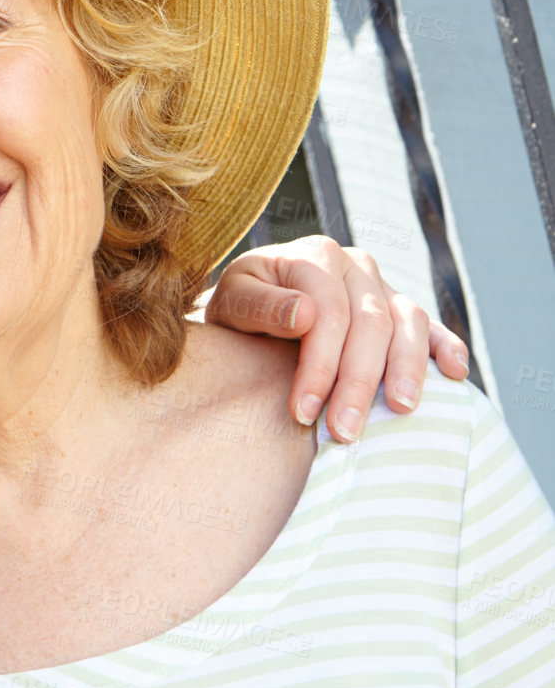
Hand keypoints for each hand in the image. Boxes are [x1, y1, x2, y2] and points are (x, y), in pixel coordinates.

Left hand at [206, 235, 469, 442]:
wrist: (250, 307)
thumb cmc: (238, 308)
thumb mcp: (231, 301)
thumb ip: (261, 306)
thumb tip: (306, 314)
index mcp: (315, 256)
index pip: (328, 315)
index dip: (319, 366)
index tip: (304, 412)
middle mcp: (356, 266)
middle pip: (371, 325)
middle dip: (358, 383)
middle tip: (345, 432)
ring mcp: (383, 286)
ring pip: (408, 324)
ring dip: (407, 370)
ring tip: (399, 411)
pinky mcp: (400, 309)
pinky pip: (431, 326)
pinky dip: (446, 348)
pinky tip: (455, 374)